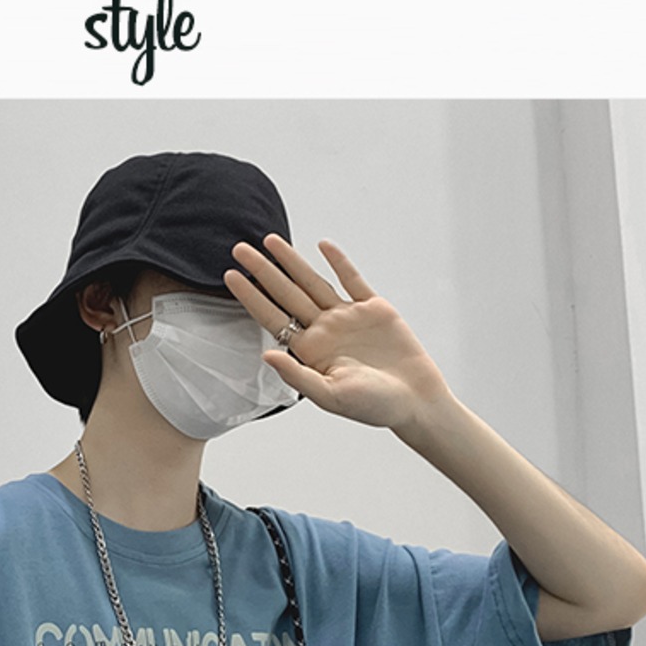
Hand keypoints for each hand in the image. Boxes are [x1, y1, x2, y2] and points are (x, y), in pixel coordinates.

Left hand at [224, 233, 454, 431]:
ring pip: (313, 282)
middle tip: (240, 248)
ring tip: (270, 240)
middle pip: (286, 294)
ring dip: (292, 261)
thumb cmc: (372, 406)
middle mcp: (324, 331)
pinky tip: (321, 245)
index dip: (251, 297)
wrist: (414, 400)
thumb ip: (297, 377)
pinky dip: (339, 261)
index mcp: (309, 352)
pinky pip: (352, 280)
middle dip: (263, 271)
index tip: (230, 276)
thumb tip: (266, 354)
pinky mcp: (373, 309)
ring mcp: (347, 318)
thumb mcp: (330, 396)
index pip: (272, 318)